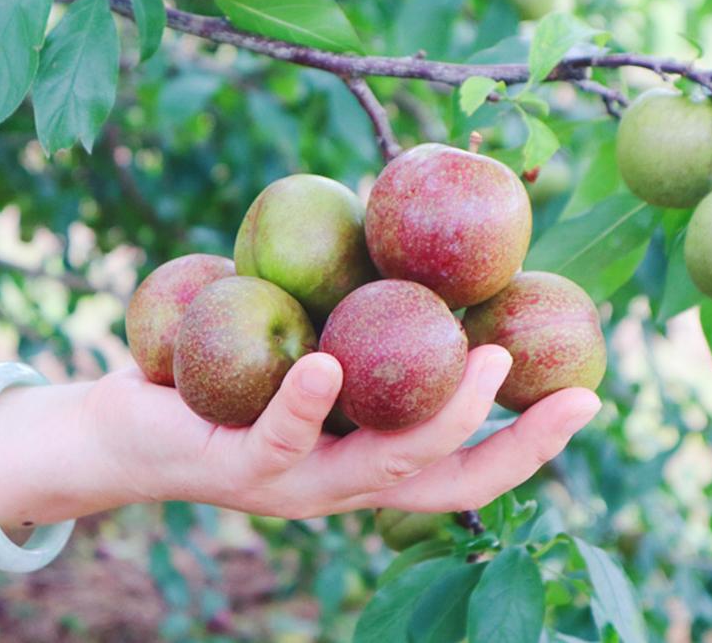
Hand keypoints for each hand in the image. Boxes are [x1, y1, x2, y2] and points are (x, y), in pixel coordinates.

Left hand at [83, 346, 600, 517]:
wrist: (124, 426)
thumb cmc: (223, 379)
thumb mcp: (306, 342)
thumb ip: (356, 311)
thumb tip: (404, 225)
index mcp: (364, 459)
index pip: (464, 465)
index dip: (530, 442)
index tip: (587, 397)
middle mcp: (341, 486)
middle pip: (446, 480)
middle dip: (516, 442)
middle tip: (569, 391)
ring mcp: (293, 485)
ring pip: (382, 468)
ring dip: (439, 419)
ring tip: (482, 360)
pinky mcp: (237, 466)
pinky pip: (281, 437)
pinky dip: (308, 400)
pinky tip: (327, 361)